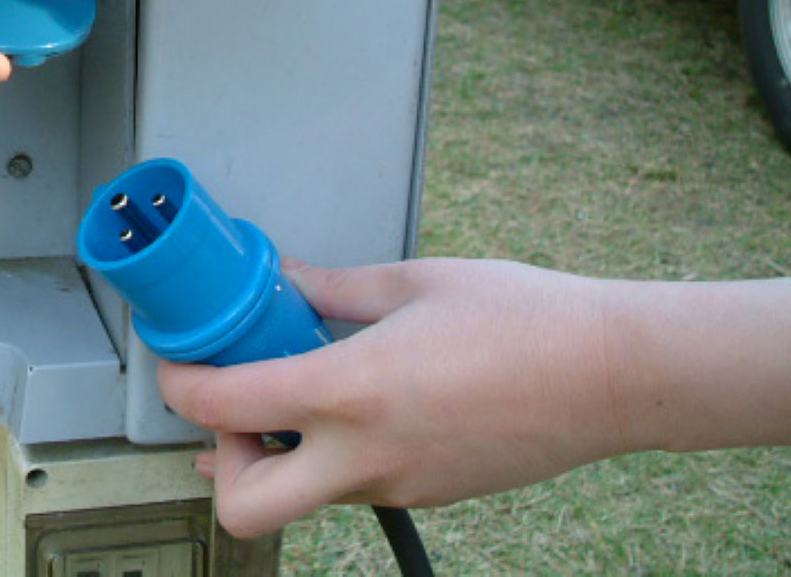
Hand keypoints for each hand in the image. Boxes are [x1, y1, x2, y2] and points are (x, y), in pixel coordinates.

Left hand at [159, 258, 790, 538]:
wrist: (615, 376)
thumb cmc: (525, 320)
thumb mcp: (413, 283)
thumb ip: (330, 288)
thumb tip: (281, 282)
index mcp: (351, 391)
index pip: (223, 407)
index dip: (179, 386)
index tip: (176, 364)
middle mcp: (365, 456)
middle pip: (243, 507)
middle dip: (217, 463)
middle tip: (231, 409)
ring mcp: (397, 487)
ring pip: (301, 498)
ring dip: (277, 455)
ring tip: (295, 393)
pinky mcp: (426, 496)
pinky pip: (352, 486)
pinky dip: (329, 455)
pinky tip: (353, 403)